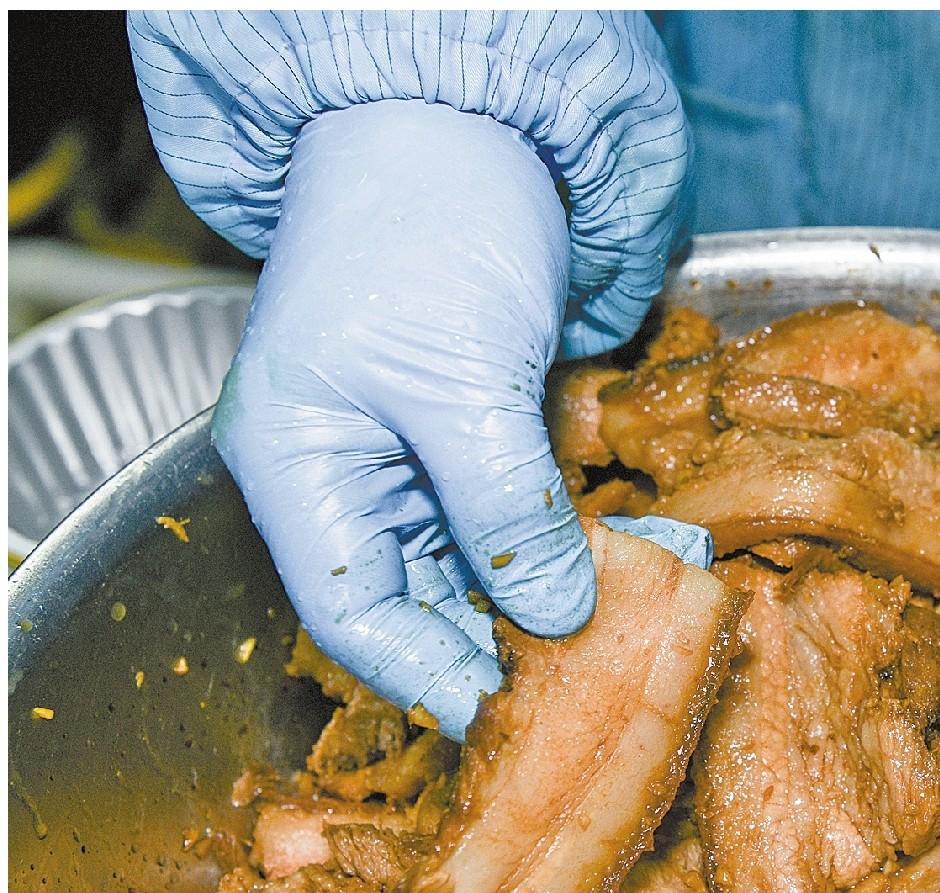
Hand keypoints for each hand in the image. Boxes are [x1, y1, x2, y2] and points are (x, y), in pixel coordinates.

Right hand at [214, 101, 705, 740]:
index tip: (511, 715)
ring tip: (629, 630)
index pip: (354, 613)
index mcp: (299, 467)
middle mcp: (350, 471)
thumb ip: (504, 511)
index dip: (430, 673)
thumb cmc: (428, 226)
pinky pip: (518, 509)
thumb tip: (555, 615)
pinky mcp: (478, 421)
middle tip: (592, 684)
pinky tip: (628, 565)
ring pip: (477, 561)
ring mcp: (415, 447)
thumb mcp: (462, 384)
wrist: (469, 119)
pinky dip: (567, 539)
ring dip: (549, 593)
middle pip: (419, 599)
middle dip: (502, 641)